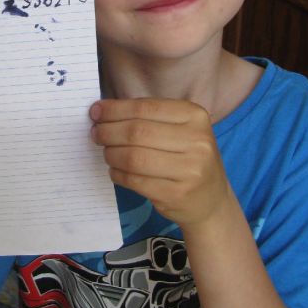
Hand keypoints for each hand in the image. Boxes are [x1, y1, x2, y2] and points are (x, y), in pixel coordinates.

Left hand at [90, 98, 230, 227]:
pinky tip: (115, 170)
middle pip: (137, 132)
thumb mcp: (179, 130)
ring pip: (133, 157)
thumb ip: (147, 118)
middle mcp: (197, 141)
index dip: (115, 109)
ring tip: (107, 152)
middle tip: (96, 133)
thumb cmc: (187, 158)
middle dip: (109, 131)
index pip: (145, 107)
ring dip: (111, 153)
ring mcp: (189, 170)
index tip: (96, 112)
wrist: (211, 200)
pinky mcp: (177, 194)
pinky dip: (118, 173)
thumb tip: (103, 111)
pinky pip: (135, 180)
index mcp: (195, 116)